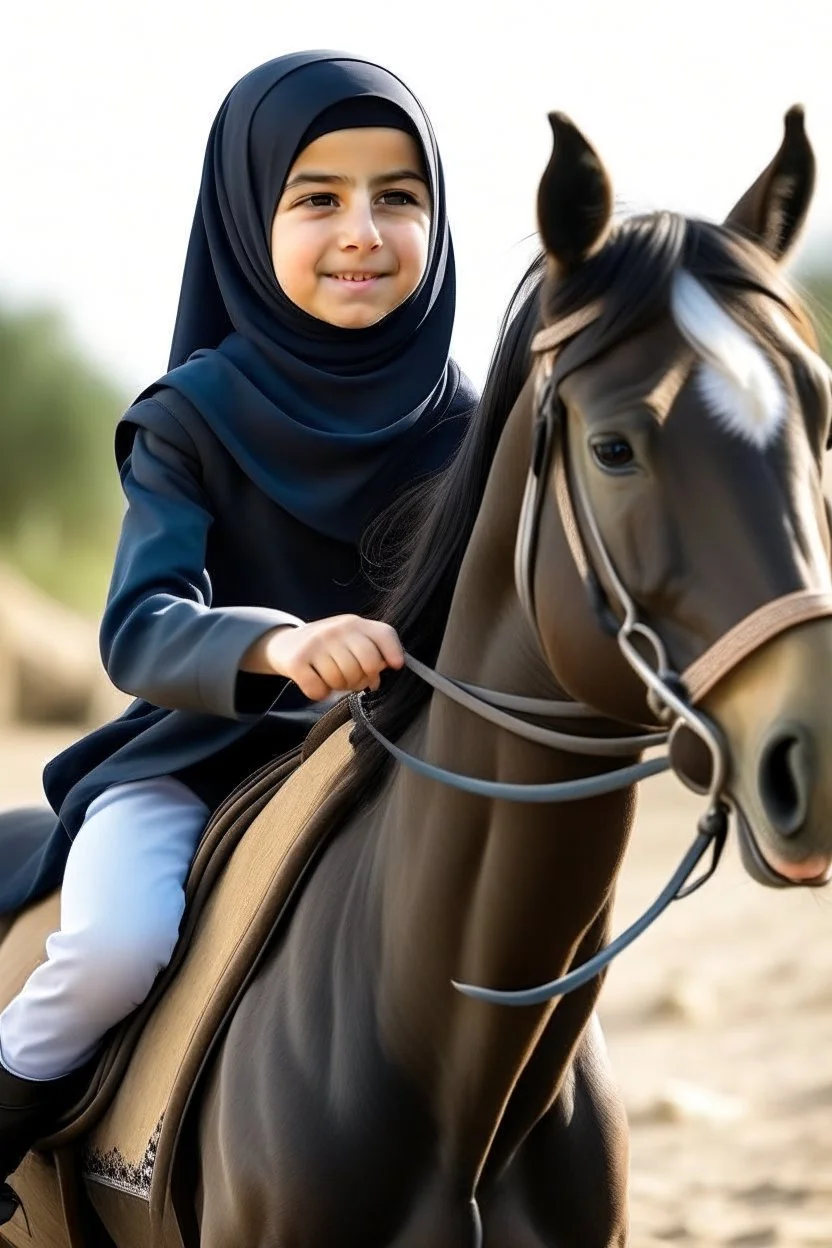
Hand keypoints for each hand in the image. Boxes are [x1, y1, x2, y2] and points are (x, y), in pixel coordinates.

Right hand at [256, 615, 403, 701]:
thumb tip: (376, 680)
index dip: (393, 654)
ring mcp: (316, 643)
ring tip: (330, 677)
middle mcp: (336, 629)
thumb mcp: (352, 640)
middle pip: (367, 665)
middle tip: (351, 678)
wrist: (286, 643)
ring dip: (338, 687)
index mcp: (354, 623)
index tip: (394, 666)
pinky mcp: (297, 661)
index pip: (384, 635)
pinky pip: (319, 690)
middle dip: (362, 679)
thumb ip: (373, 653)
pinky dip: (320, 693)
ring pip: (342, 680)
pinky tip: (316, 681)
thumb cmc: (328, 647)